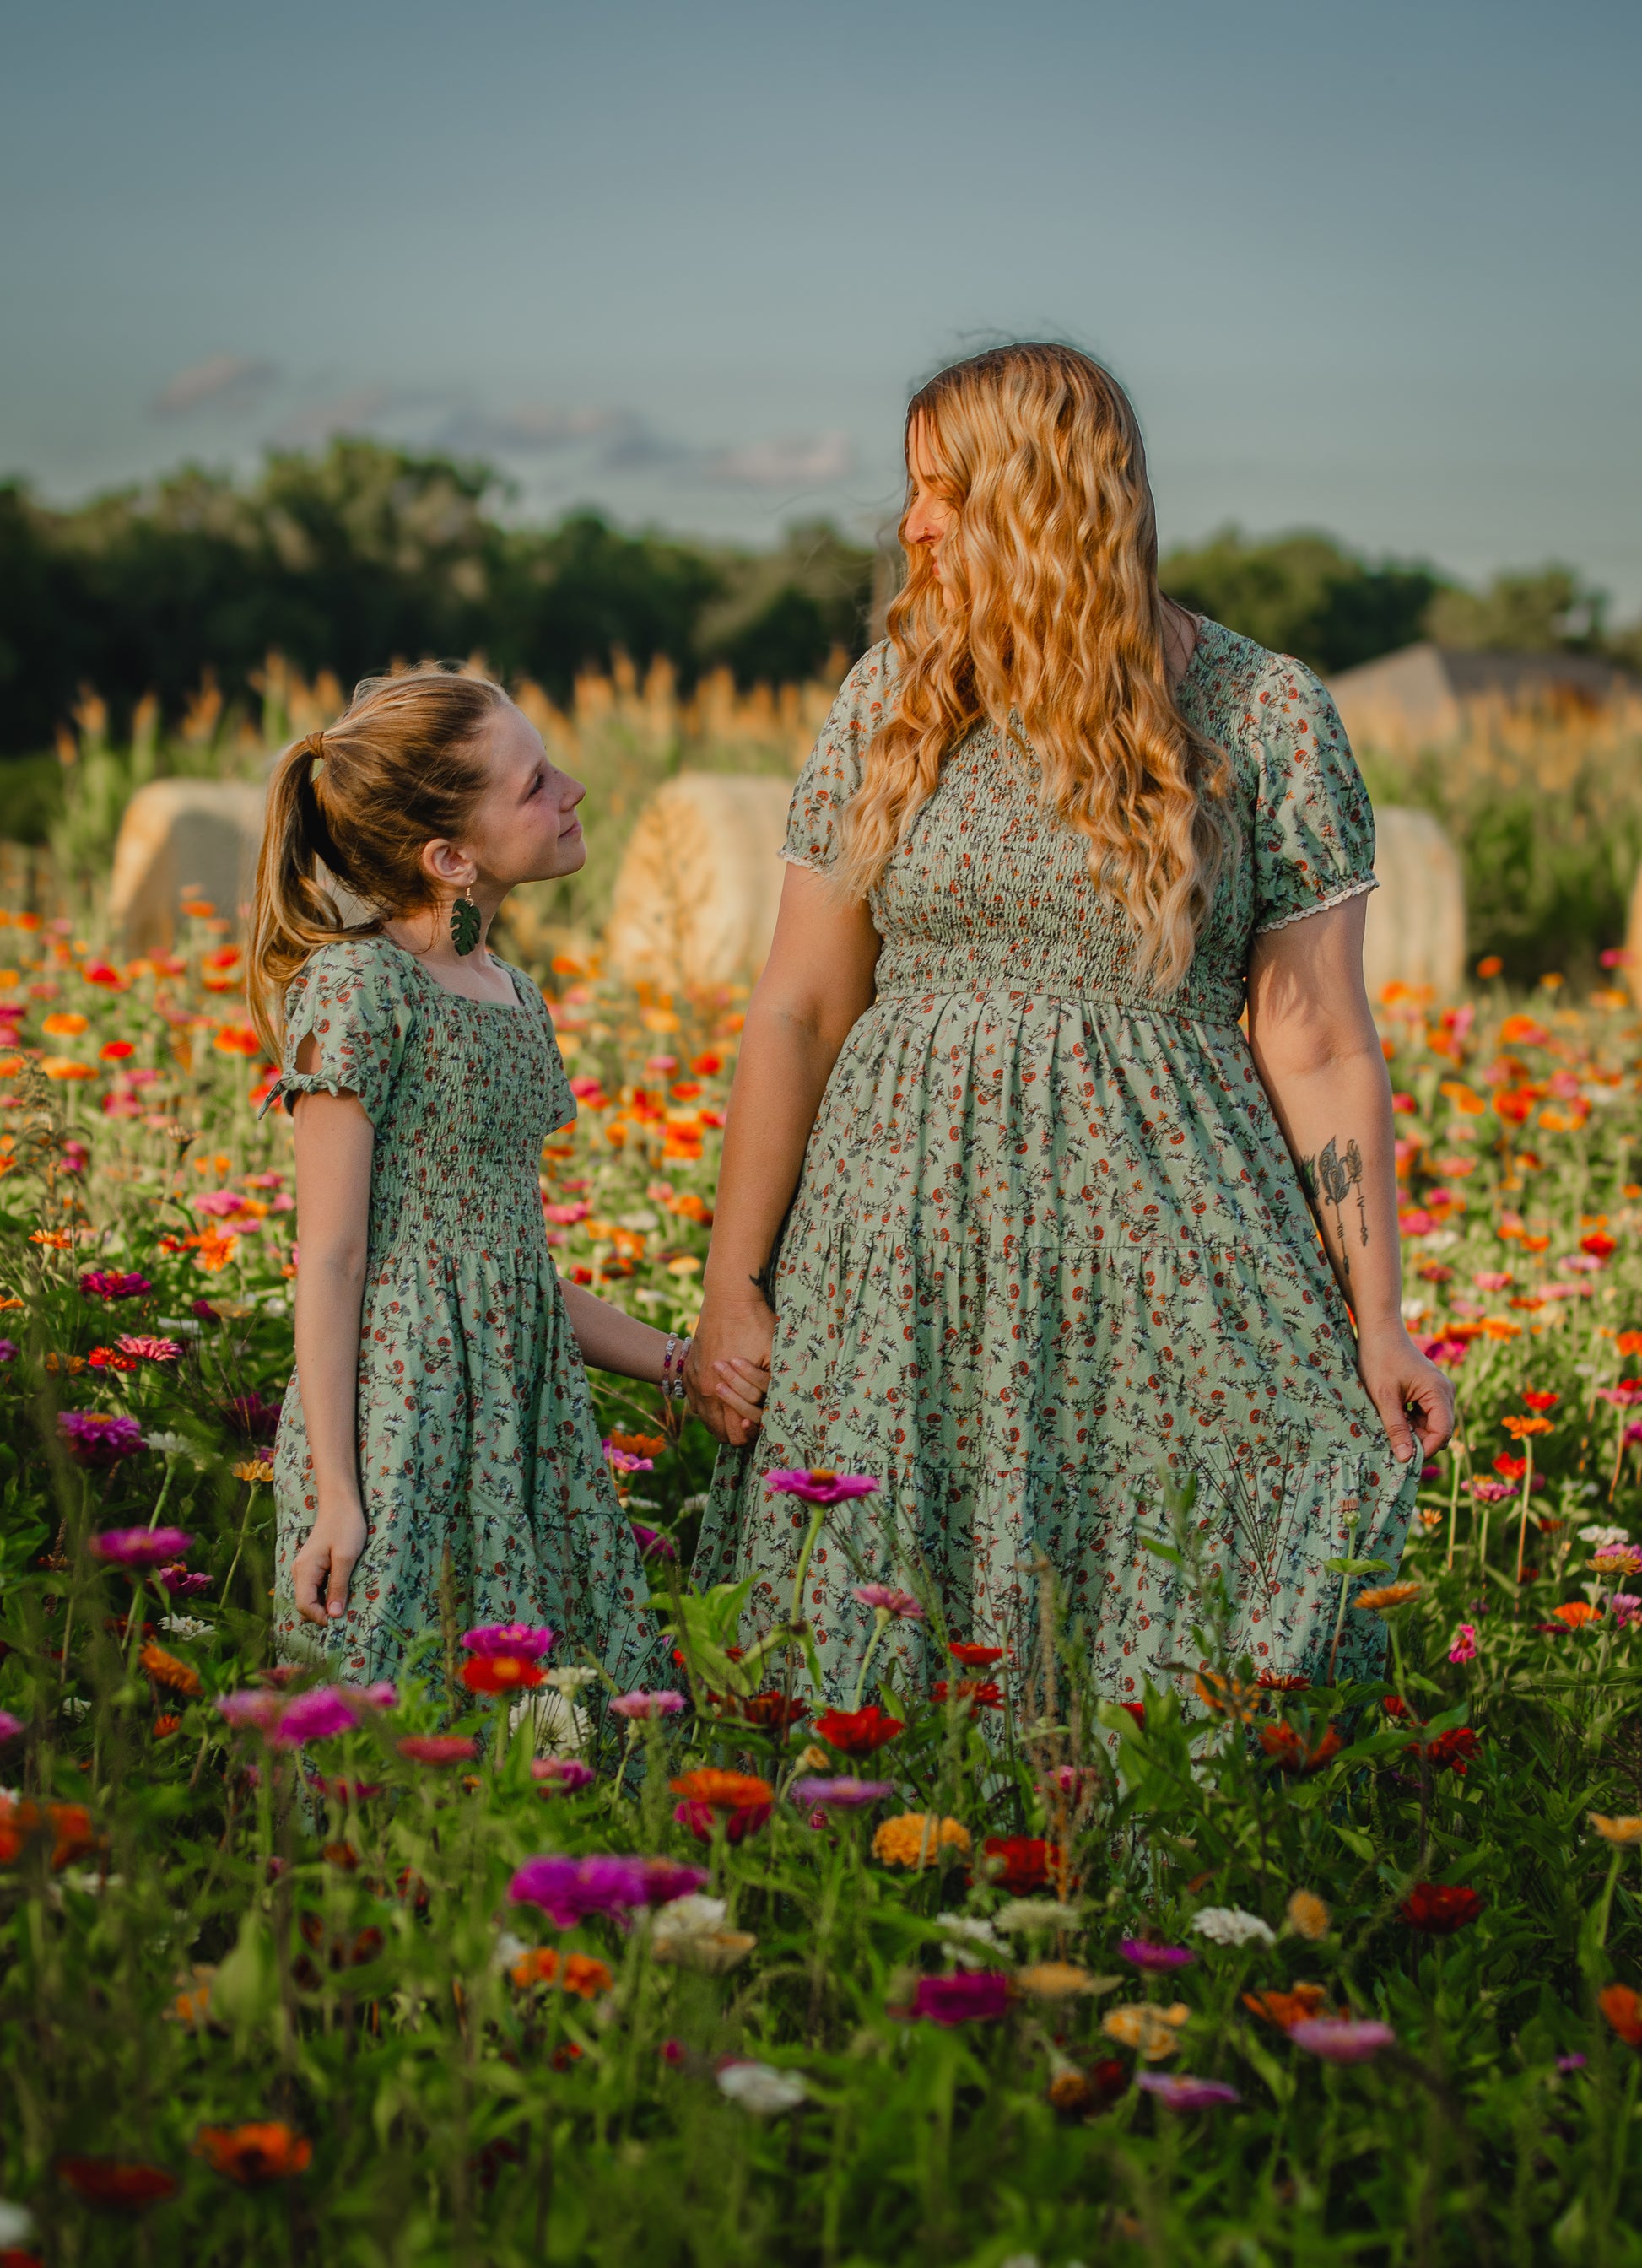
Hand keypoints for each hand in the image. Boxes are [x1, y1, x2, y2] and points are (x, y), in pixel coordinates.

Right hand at [292, 1496, 367, 1625]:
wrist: (341, 1503)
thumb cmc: (345, 1527)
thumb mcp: (346, 1558)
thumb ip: (338, 1586)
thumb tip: (333, 1615)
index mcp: (305, 1570)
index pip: (304, 1605)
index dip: (320, 1617)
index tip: (341, 1621)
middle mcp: (301, 1571)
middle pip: (306, 1603)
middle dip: (323, 1614)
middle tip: (347, 1617)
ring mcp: (306, 1569)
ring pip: (311, 1597)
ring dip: (326, 1605)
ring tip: (347, 1608)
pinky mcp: (314, 1566)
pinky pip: (317, 1588)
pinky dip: (328, 1596)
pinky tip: (343, 1595)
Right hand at [686, 1295, 773, 1446]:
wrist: (729, 1298)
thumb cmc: (756, 1326)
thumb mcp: (773, 1357)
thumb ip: (771, 1388)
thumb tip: (777, 1411)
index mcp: (721, 1391)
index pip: (734, 1435)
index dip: (750, 1436)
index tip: (761, 1426)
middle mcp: (702, 1390)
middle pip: (719, 1432)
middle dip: (737, 1432)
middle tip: (752, 1423)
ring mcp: (692, 1380)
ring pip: (705, 1418)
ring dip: (721, 1420)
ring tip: (738, 1414)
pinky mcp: (688, 1370)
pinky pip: (695, 1401)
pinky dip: (708, 1406)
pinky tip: (722, 1400)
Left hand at [1358, 1329, 1454, 1464]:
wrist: (1378, 1329)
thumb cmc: (1379, 1358)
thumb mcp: (1384, 1397)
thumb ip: (1396, 1428)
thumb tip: (1406, 1458)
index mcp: (1439, 1392)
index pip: (1442, 1432)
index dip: (1425, 1449)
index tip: (1402, 1458)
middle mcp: (1445, 1392)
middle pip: (1439, 1431)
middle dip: (1418, 1441)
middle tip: (1391, 1443)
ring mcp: (1439, 1391)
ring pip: (1431, 1425)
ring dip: (1413, 1432)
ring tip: (1388, 1426)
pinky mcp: (1429, 1391)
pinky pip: (1426, 1415)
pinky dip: (1411, 1422)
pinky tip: (1392, 1418)